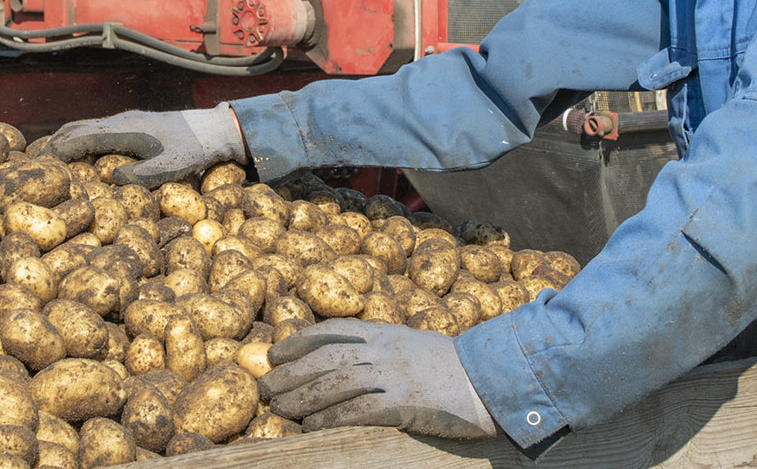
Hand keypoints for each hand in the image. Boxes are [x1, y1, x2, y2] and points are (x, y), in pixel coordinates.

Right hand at [45, 103, 245, 186]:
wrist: (212, 129)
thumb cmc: (194, 150)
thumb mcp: (172, 167)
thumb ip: (143, 174)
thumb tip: (112, 179)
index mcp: (128, 130)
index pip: (84, 138)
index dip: (61, 150)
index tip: (41, 163)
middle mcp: (123, 121)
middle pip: (79, 128)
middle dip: (55, 142)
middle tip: (32, 160)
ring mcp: (127, 120)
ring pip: (87, 125)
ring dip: (65, 137)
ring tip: (45, 153)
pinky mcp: (133, 123)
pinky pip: (98, 128)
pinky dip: (80, 136)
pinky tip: (77, 148)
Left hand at [260, 320, 497, 439]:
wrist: (490, 382)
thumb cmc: (452, 368)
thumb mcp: (413, 345)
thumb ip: (382, 348)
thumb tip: (345, 361)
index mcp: (386, 332)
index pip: (333, 330)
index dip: (299, 341)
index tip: (276, 354)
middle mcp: (386, 349)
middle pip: (326, 358)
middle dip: (291, 373)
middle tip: (265, 387)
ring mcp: (395, 374)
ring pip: (336, 383)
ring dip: (302, 397)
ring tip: (280, 410)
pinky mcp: (405, 403)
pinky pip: (359, 410)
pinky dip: (331, 418)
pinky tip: (313, 426)